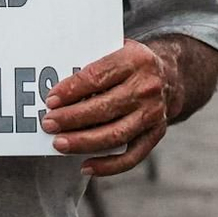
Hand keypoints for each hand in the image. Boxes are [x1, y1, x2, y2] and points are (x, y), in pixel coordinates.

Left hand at [42, 39, 169, 176]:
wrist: (168, 76)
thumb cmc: (129, 64)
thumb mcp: (115, 50)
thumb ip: (91, 63)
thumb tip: (57, 90)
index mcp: (134, 60)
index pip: (97, 77)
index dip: (71, 90)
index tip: (51, 101)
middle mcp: (147, 87)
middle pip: (104, 108)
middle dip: (72, 118)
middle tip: (48, 124)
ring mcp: (153, 113)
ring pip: (115, 134)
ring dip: (84, 142)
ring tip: (59, 144)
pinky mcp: (156, 133)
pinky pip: (132, 156)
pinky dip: (109, 165)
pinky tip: (86, 166)